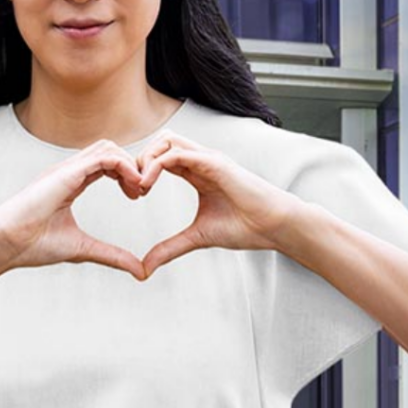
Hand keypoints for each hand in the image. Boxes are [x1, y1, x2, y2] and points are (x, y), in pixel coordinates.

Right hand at [0, 139, 149, 280]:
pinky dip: (123, 166)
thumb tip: (140, 271)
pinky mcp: (66, 173)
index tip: (137, 196)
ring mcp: (66, 169)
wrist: (5, 244)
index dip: (127, 175)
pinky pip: (103, 157)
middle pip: (109, 149)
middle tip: (142, 191)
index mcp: (71, 182)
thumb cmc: (33, 245)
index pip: (105, 164)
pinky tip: (133, 186)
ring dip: (129, 164)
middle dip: (131, 166)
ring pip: (107, 148)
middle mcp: (69, 171)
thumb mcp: (84, 249)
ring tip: (139, 188)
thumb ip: (113, 256)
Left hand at [135, 131, 298, 278]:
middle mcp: (201, 160)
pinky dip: (157, 165)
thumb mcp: (197, 238)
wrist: (275, 227)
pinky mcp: (214, 163)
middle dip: (140, 160)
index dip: (142, 170)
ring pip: (167, 140)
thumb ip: (170, 248)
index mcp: (197, 172)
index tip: (134, 195)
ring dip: (147, 158)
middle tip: (133, 188)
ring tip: (140, 185)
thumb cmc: (245, 227)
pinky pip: (177, 153)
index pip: (162, 157)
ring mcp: (208, 159)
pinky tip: (148, 185)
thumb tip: (145, 267)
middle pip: (161, 141)